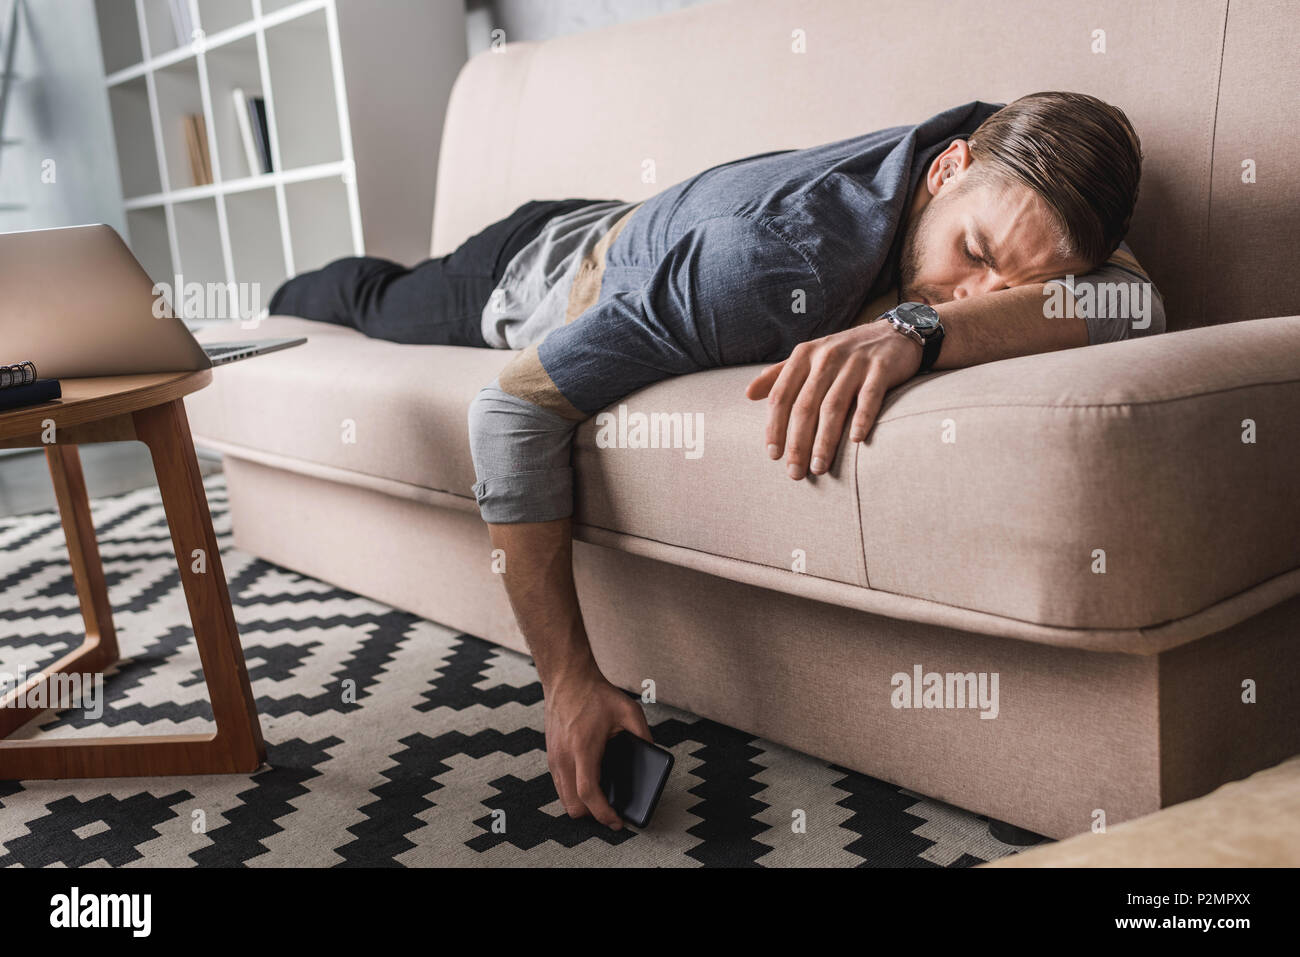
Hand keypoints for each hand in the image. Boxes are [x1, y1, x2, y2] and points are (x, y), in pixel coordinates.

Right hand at [543, 664, 653, 829]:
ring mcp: (554, 757)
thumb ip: (643, 735)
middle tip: (612, 812)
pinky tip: (589, 785)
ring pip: (563, 799)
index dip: (603, 814)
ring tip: (602, 802)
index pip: (589, 794)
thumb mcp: (629, 710)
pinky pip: (560, 786)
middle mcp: (564, 757)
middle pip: (573, 806)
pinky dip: (573, 792)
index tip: (617, 822)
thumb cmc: (596, 694)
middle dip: (593, 815)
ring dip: (581, 805)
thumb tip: (652, 757)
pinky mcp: (550, 755)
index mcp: (584, 748)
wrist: (567, 678)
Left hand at [745, 320, 921, 478]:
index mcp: (804, 355)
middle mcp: (826, 357)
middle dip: (798, 443)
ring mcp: (855, 362)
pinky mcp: (881, 368)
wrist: (894, 333)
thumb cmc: (845, 353)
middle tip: (795, 472)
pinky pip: (869, 397)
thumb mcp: (810, 357)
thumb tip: (748, 394)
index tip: (773, 455)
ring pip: (834, 406)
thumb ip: (780, 375)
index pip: (781, 395)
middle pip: (805, 406)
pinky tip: (856, 441)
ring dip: (825, 440)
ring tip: (819, 466)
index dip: (774, 427)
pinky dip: (862, 418)